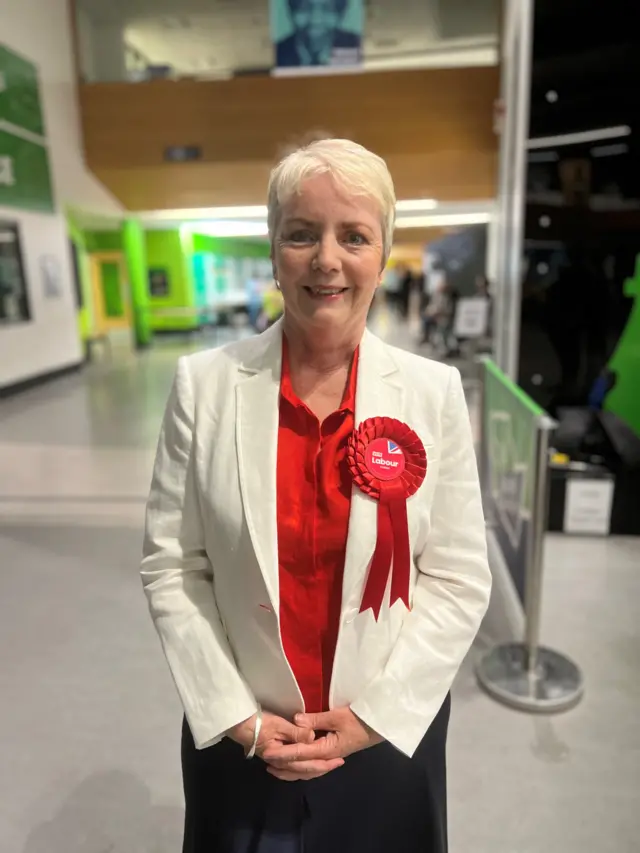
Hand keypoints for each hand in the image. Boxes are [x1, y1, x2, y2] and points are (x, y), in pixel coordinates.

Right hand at [227, 712, 342, 781]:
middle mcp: (279, 764)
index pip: (307, 764)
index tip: (338, 760)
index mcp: (282, 757)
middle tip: (337, 764)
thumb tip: (313, 738)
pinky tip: (305, 767)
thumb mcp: (278, 724)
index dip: (323, 763)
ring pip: (298, 771)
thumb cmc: (259, 723)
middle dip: (322, 768)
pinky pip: (291, 768)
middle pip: (304, 770)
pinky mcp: (274, 757)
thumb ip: (296, 732)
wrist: (239, 724)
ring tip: (326, 766)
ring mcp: (276, 762)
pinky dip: (301, 769)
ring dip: (313, 769)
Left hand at [262, 707, 382, 780]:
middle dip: (283, 765)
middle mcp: (326, 758)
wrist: (377, 726)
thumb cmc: (358, 720)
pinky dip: (301, 768)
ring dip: (291, 770)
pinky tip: (295, 766)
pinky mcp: (332, 755)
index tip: (268, 753)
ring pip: (307, 770)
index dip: (283, 753)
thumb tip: (296, 720)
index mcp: (326, 750)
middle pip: (301, 767)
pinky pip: (313, 766)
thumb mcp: (337, 716)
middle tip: (267, 762)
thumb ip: (315, 719)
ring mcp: (330, 758)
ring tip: (276, 768)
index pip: (300, 753)